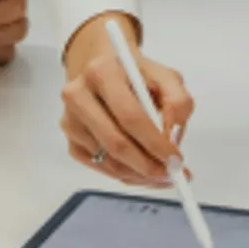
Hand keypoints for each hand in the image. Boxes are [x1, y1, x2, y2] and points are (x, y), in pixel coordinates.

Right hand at [59, 12, 193, 186]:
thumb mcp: (165, 77)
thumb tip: (171, 136)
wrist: (104, 72)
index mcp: (102, 72)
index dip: (154, 142)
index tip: (176, 159)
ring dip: (140, 174)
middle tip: (172, 174)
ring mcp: (70, 121)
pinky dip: (127, 175)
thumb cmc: (137, 76)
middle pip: (116, 143)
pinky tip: (143, 169)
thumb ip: (178, 102)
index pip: (129, 116)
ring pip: (109, 161)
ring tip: (162, 172)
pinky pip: (101, 169)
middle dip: (148, 165)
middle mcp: (78, 95)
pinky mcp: (70, 141)